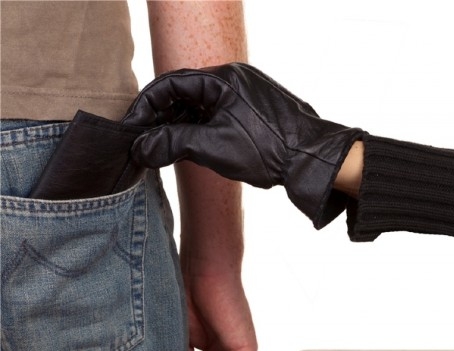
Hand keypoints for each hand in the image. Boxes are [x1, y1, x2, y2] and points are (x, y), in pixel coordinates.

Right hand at [125, 62, 363, 227]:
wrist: (311, 160)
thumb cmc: (267, 148)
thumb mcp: (212, 146)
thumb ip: (172, 143)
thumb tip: (141, 148)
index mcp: (223, 78)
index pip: (171, 84)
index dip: (147, 106)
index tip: (133, 127)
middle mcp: (236, 80)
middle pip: (186, 94)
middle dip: (163, 119)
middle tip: (146, 142)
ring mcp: (248, 95)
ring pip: (203, 107)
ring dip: (183, 127)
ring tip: (167, 150)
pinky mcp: (256, 112)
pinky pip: (220, 116)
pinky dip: (203, 130)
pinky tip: (194, 150)